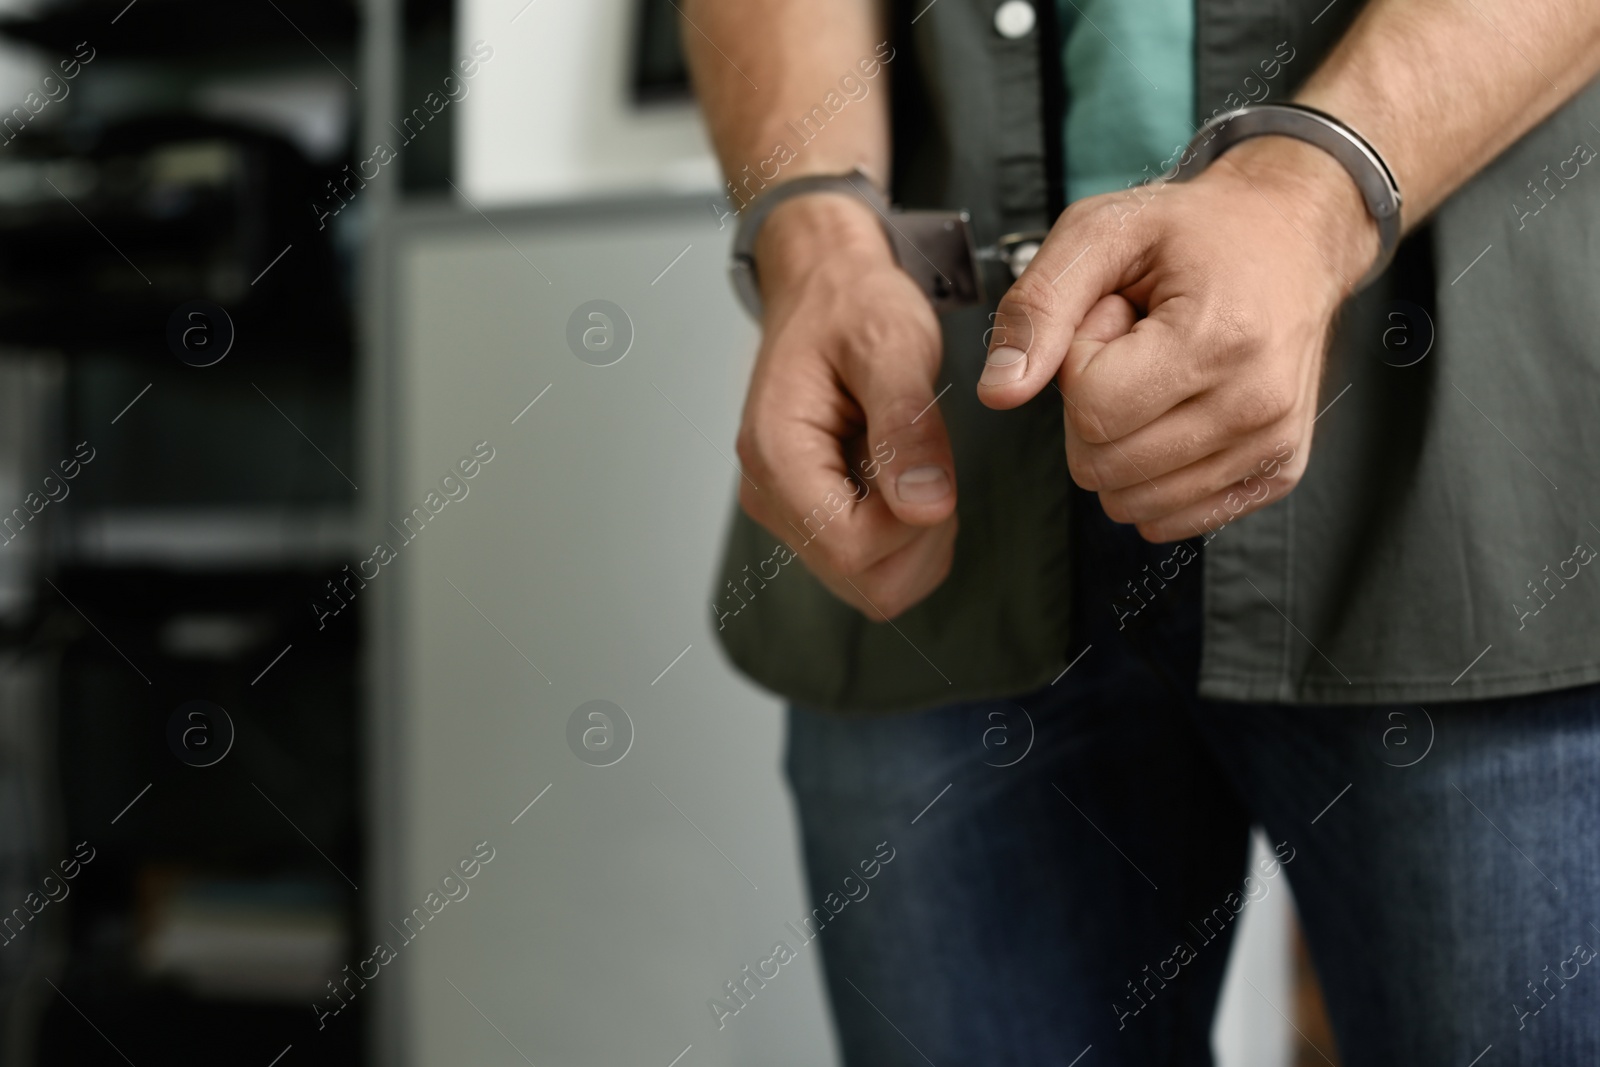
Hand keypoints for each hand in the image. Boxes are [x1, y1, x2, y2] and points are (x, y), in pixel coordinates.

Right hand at [734, 192, 957, 618]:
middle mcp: (769, 492)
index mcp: (776, 453)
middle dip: (919, 538)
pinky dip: (903, 534)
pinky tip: (900, 476)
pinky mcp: (809, 512)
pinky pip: (869, 563)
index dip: (910, 526)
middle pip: (862, 581)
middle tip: (928, 465)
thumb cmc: (852, 303)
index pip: (849, 548)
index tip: (929, 469)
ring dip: (915, 539)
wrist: (826, 283)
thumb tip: (925, 505)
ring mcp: (786, 508)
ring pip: (870, 584)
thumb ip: (908, 427)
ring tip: (912, 463)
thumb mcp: (893, 345)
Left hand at [977, 137, 1378, 541]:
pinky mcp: (1277, 475)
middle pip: (1102, 465)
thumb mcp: (1100, 233)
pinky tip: (1180, 408)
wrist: (1292, 239)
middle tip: (1135, 345)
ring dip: (1123, 441)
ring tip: (1158, 373)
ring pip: (1130, 501)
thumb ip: (1037, 308)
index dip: (1079, 365)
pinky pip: (1168, 518)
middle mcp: (1256, 404)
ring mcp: (1273, 447)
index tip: (1113, 318)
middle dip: (1094, 406)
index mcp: (1219, 339)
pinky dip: (1152, 474)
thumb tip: (997, 393)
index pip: (1091, 410)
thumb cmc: (1194, 232)